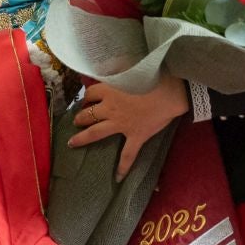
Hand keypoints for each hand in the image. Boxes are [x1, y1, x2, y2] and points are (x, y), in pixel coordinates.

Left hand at [68, 73, 189, 181]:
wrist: (171, 93)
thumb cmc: (153, 77)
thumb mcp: (130, 68)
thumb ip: (116, 69)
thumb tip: (106, 67)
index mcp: (109, 91)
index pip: (90, 93)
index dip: (87, 97)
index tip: (86, 99)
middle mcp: (110, 109)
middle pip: (88, 114)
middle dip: (79, 118)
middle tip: (76, 120)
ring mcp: (121, 124)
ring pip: (96, 132)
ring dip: (83, 137)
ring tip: (74, 142)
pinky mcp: (136, 136)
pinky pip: (127, 155)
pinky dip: (123, 167)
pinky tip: (118, 177)